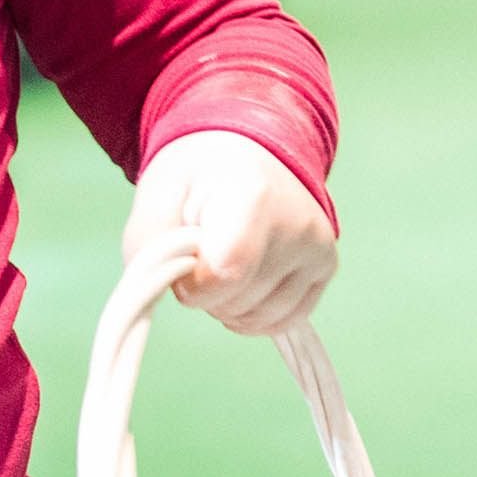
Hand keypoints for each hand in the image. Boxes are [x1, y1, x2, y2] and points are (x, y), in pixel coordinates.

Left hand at [123, 128, 335, 336]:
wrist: (244, 155)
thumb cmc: (195, 178)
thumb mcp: (155, 197)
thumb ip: (150, 246)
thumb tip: (179, 290)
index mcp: (252, 197)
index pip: (225, 274)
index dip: (193, 285)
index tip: (183, 262)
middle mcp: (297, 224)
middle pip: (239, 302)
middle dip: (205, 293)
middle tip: (200, 254)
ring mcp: (317, 247)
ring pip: (260, 319)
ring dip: (227, 307)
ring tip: (221, 265)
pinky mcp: (326, 266)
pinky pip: (285, 321)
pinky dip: (253, 316)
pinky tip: (241, 285)